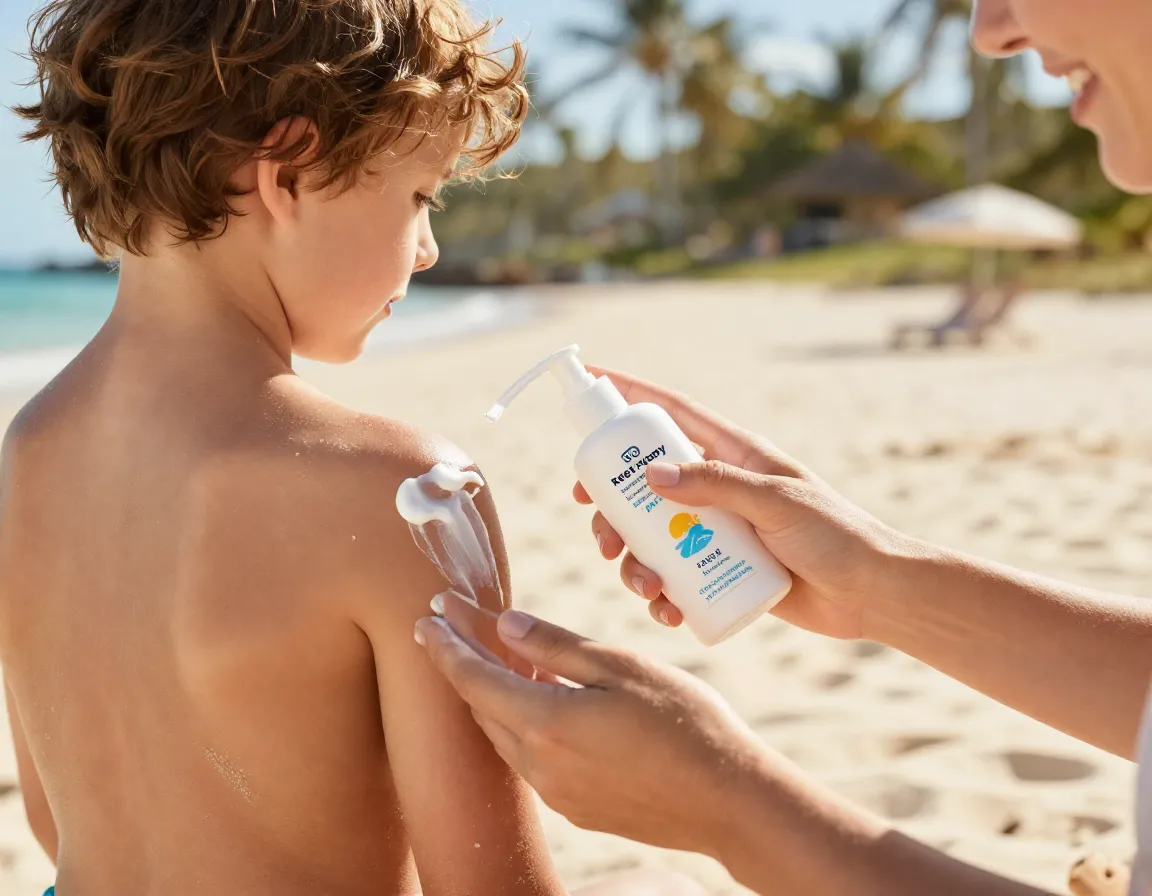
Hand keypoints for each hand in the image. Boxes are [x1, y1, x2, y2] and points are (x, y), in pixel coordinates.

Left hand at [415, 593, 766, 857]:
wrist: (729, 802)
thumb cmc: (684, 723)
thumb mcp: (621, 668)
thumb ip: (556, 646)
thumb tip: (503, 626)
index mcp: (546, 723)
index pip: (473, 679)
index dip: (447, 644)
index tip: (427, 615)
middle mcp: (540, 764)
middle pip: (482, 707)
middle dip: (462, 665)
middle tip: (450, 626)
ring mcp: (557, 793)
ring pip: (505, 735)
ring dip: (492, 696)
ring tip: (494, 658)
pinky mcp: (577, 809)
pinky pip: (531, 759)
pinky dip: (523, 723)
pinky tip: (541, 703)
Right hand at [575, 367, 909, 640]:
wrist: (872, 594)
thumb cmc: (835, 535)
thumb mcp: (775, 502)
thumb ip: (716, 485)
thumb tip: (650, 475)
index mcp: (734, 454)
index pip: (671, 413)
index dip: (629, 394)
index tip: (589, 381)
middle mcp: (718, 488)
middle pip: (643, 482)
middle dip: (612, 506)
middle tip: (600, 529)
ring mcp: (716, 531)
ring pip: (651, 535)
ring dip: (633, 560)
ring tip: (643, 584)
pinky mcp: (719, 571)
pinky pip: (674, 578)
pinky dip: (660, 594)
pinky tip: (665, 609)